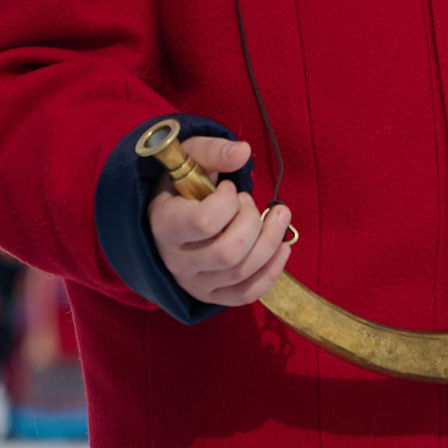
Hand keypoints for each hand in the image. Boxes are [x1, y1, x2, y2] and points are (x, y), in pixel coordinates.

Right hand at [147, 136, 292, 307]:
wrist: (165, 214)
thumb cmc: (179, 184)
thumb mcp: (189, 157)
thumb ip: (213, 151)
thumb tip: (243, 152)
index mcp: (165, 225)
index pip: (206, 222)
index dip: (228, 201)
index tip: (228, 189)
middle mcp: (176, 261)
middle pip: (229, 253)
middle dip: (252, 221)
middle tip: (248, 201)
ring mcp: (194, 283)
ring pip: (242, 272)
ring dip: (270, 239)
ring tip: (273, 216)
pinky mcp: (211, 295)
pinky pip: (246, 294)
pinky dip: (272, 271)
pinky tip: (283, 247)